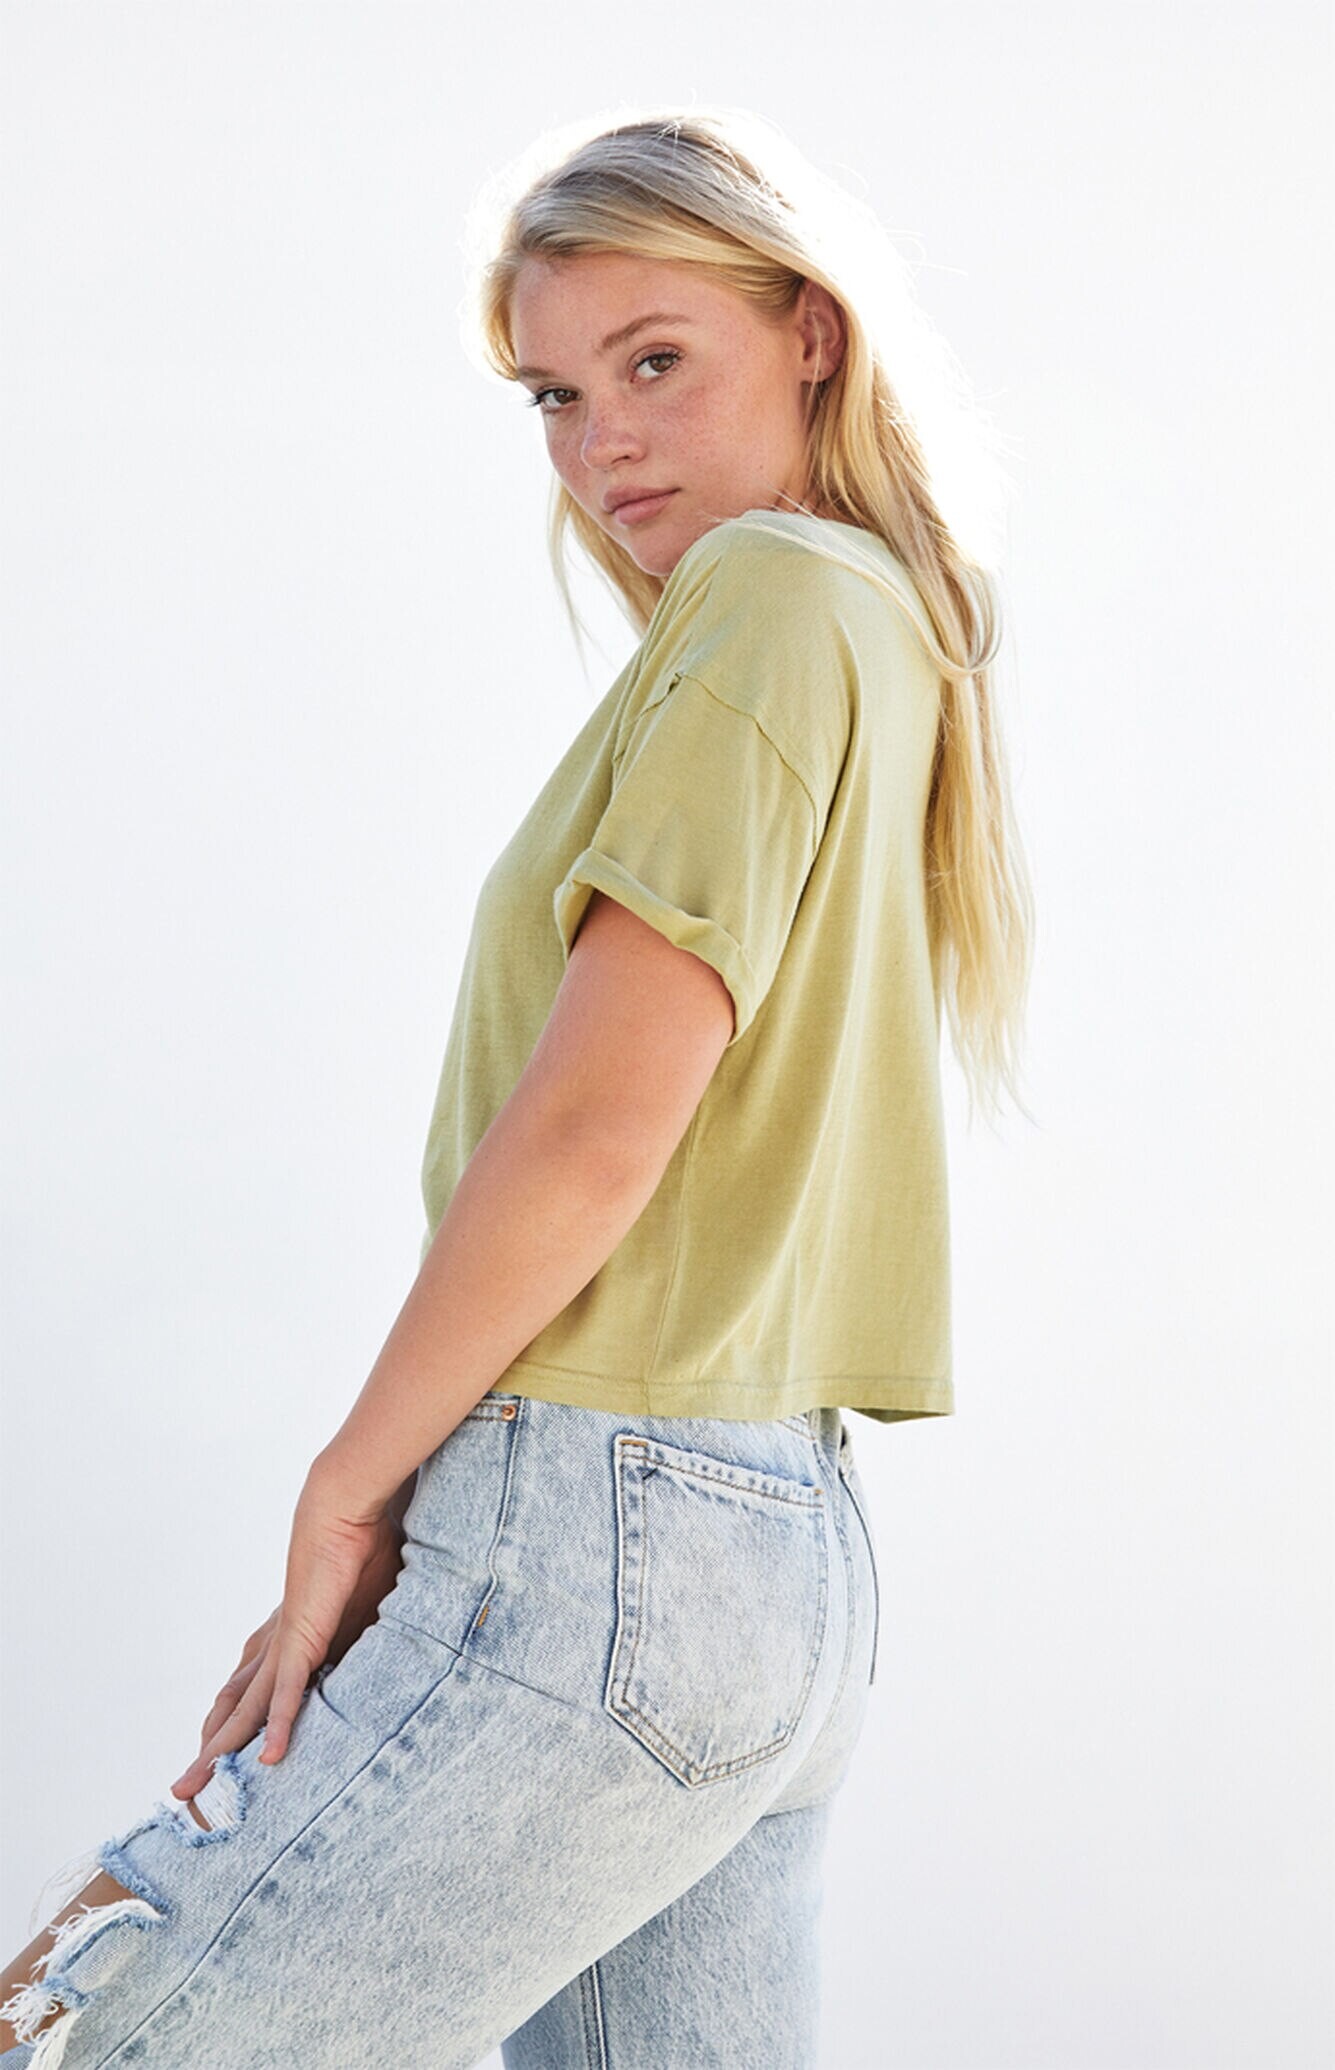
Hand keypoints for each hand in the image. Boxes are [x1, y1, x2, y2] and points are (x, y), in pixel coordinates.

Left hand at [169, 1460, 409, 1802]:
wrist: (342, 1509)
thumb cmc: (357, 1546)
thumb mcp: (364, 1603)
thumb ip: (364, 1632)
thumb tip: (381, 1646)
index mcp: (286, 1635)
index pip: (247, 1688)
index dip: (229, 1722)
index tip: (216, 1754)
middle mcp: (274, 1645)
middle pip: (231, 1708)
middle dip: (209, 1750)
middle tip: (186, 1789)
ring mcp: (284, 1645)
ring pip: (244, 1711)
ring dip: (220, 1753)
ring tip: (195, 1788)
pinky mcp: (302, 1640)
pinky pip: (287, 1694)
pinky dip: (277, 1727)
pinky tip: (269, 1759)